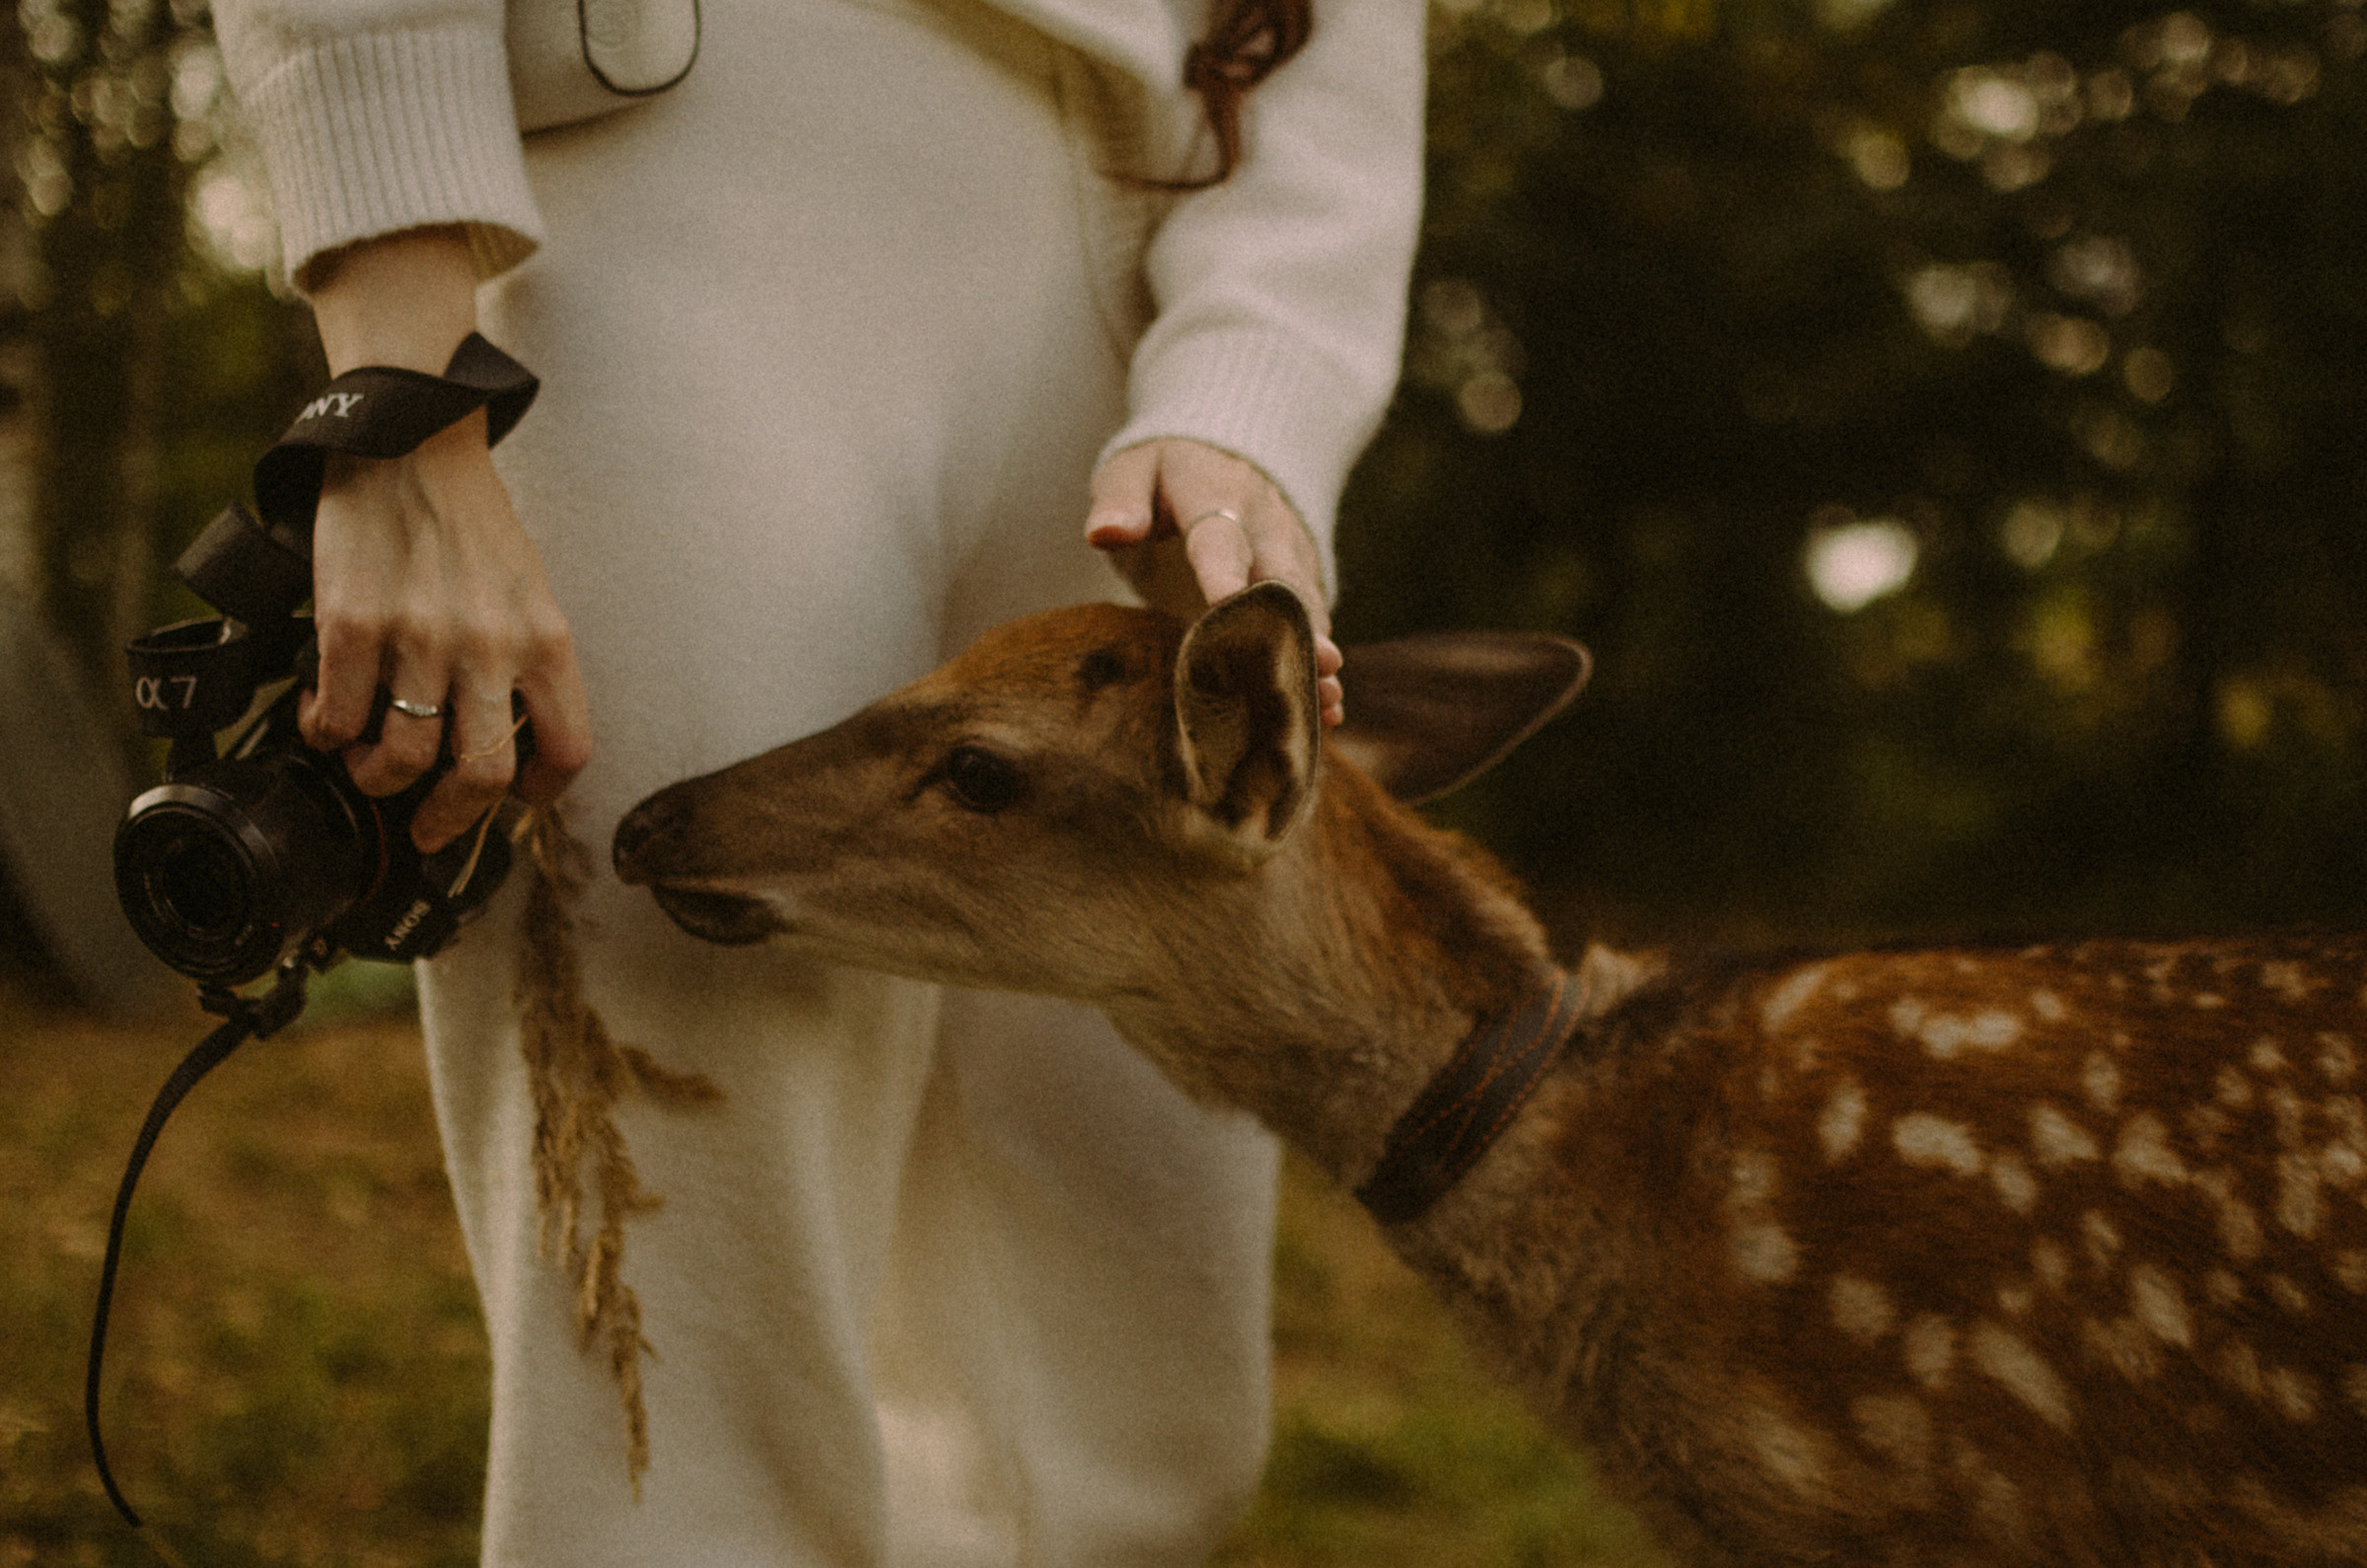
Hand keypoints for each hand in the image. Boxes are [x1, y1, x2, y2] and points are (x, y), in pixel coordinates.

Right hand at [302, 228, 592, 850]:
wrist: (409, 442)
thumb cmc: (471, 522)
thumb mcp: (528, 589)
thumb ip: (525, 661)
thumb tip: (510, 744)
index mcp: (546, 638)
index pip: (568, 750)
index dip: (543, 793)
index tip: (516, 799)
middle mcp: (490, 644)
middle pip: (484, 778)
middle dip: (450, 820)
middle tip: (427, 826)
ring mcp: (418, 637)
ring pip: (402, 761)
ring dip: (377, 778)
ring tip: (366, 762)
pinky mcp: (351, 622)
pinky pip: (336, 718)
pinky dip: (326, 732)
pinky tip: (325, 715)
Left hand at [1085, 439, 1344, 726]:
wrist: (1227, 446)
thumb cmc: (1166, 468)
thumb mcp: (1134, 468)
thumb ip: (1119, 499)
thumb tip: (1103, 533)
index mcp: (1217, 493)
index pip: (1220, 537)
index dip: (1224, 572)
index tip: (1228, 606)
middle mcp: (1266, 525)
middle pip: (1283, 580)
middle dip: (1299, 626)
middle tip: (1321, 666)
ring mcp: (1291, 552)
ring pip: (1308, 606)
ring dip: (1316, 654)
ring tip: (1327, 703)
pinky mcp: (1302, 578)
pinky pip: (1314, 621)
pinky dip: (1318, 665)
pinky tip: (1326, 711)